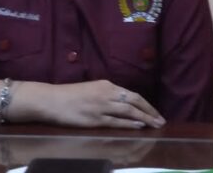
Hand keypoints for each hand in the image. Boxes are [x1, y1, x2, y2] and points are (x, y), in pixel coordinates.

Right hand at [18, 80, 165, 128]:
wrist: (50, 100)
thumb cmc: (69, 95)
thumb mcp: (91, 89)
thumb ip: (107, 95)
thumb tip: (123, 103)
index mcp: (106, 85)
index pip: (132, 95)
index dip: (147, 104)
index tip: (156, 112)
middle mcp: (106, 94)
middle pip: (134, 102)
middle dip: (150, 111)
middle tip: (161, 120)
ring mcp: (101, 107)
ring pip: (128, 112)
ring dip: (144, 119)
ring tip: (155, 125)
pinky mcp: (94, 119)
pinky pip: (116, 122)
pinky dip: (129, 124)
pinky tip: (139, 126)